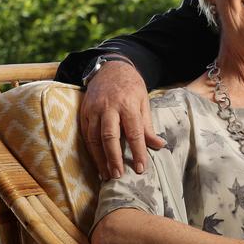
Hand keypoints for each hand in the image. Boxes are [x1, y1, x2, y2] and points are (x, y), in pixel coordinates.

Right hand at [79, 60, 164, 179]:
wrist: (111, 68)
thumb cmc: (132, 87)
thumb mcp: (144, 102)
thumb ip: (148, 126)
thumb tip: (159, 145)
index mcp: (128, 105)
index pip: (134, 133)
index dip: (138, 151)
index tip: (141, 168)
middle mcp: (109, 108)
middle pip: (110, 136)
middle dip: (114, 158)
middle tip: (118, 175)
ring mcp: (94, 109)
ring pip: (94, 138)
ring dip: (99, 158)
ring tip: (106, 174)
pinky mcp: (84, 112)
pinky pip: (86, 134)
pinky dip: (91, 150)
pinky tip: (97, 161)